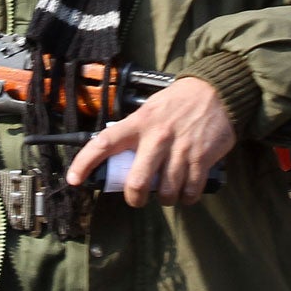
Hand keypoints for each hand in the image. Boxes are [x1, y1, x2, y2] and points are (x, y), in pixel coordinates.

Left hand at [66, 76, 234, 206]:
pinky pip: (190, 190)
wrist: (216, 91)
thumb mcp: (150, 109)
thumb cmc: (178, 101)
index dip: (85, 163)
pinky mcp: (201, 158)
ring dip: (165, 198)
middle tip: (137, 199)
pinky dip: (187, 197)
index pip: (104, 143)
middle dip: (135, 198)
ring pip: (165, 191)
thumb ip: (135, 129)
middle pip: (137, 182)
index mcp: (139, 123)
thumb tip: (119, 154)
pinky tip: (185, 192)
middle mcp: (157, 137)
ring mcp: (180, 149)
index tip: (74, 179)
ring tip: (167, 193)